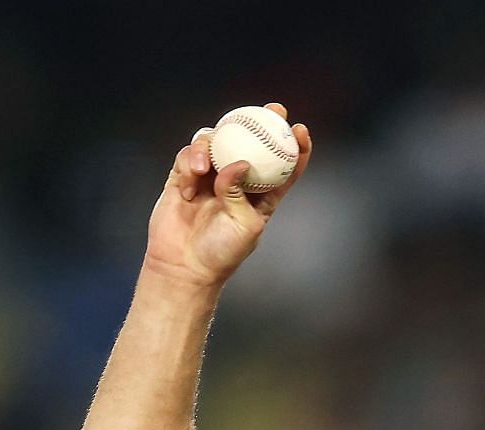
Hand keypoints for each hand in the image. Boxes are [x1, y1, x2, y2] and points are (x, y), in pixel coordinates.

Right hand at [143, 103, 312, 289]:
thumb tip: (238, 163)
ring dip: (210, 146)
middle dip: (262, 122)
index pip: (283, 167)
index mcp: (261, 195)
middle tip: (272, 109)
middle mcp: (236, 181)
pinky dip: (190, 162)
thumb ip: (241, 192)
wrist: (184, 265)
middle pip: (250, 143)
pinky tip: (191, 180)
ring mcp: (209, 176)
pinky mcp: (184, 177)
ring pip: (215, 142)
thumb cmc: (221, 252)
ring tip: (204, 167)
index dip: (295, 147)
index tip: (300, 130)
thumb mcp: (244, 225)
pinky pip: (188, 157)